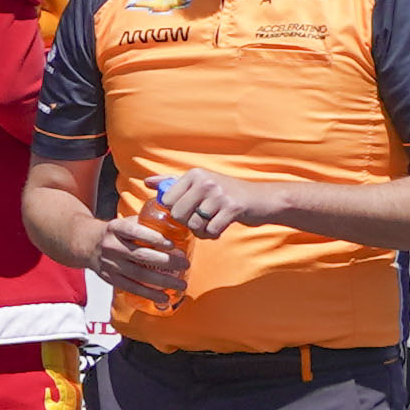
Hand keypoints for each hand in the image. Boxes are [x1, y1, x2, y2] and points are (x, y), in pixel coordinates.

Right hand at [91, 212, 189, 299]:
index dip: (154, 238)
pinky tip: (164, 298)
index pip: (135, 232)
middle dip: (166, 262)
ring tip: (181, 285)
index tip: (172, 245)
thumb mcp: (125, 222)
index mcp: (116, 228)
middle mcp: (111, 246)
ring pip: (138, 275)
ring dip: (162, 281)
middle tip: (185, 264)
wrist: (86, 243)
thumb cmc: (115, 232)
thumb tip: (176, 223)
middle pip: (141, 256)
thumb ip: (145, 223)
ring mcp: (110, 264)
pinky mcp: (110, 278)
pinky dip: (149, 294)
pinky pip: (131, 288)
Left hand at [145, 167, 287, 239]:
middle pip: (178, 214)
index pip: (167, 200)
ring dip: (201, 230)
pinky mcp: (232, 208)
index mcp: (194, 174)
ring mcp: (219, 194)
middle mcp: (205, 181)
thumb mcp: (200, 183)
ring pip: (194, 224)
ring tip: (211, 223)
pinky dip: (213, 235)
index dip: (175, 211)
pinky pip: (210, 231)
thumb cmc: (226, 194)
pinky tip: (220, 228)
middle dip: (187, 223)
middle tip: (201, 220)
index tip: (189, 210)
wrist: (262, 199)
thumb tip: (147, 181)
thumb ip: (172, 183)